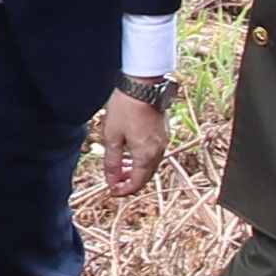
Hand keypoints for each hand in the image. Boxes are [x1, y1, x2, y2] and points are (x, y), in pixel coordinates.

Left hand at [93, 87, 169, 201]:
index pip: (137, 183)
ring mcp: (164, 140)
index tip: (111, 191)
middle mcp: (159, 150)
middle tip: (114, 180)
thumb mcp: (112, 135)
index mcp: (146, 155)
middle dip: (130, 181)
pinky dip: (142, 158)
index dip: (123, 190)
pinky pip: (154, 152)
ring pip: (151, 164)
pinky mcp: (164, 131)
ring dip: (136, 169)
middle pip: (146, 176)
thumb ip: (112, 161)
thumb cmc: (125, 107)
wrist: (143, 83)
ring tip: (121, 166)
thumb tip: (111, 181)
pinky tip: (131, 151)